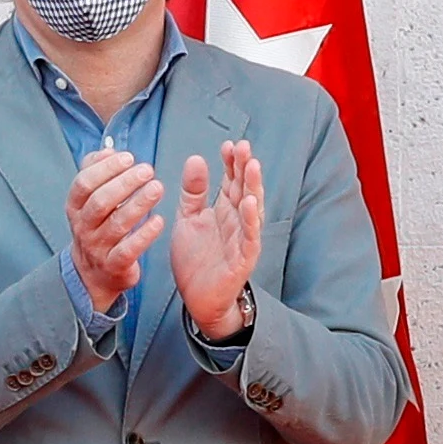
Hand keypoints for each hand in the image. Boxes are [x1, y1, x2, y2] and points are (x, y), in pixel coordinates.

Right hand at [65, 146, 167, 314]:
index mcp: (75, 207)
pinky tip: (159, 220)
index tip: (129, 157)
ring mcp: (97, 247)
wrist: (93, 274)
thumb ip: (96, 171)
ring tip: (157, 188)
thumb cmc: (97, 226)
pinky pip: (128, 250)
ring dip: (138, 204)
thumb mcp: (90, 199)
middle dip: (124, 183)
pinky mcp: (114, 265)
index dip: (106, 168)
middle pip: (100, 201)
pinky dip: (144, 235)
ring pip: (116, 224)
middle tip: (148, 170)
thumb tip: (108, 149)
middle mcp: (83, 226)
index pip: (84, 182)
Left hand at [169, 140, 268, 340]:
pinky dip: (249, 219)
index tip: (227, 144)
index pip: (231, 180)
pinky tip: (247, 202)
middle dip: (244, 168)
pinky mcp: (243, 258)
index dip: (231, 163)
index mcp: (224, 210)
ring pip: (252, 209)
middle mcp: (237, 221)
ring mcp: (243, 238)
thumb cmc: (196, 260)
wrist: (198, 299)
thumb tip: (196, 159)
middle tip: (243, 146)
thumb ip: (193, 192)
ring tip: (251, 166)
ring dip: (253, 187)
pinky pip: (249, 236)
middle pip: (244, 189)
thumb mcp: (189, 219)